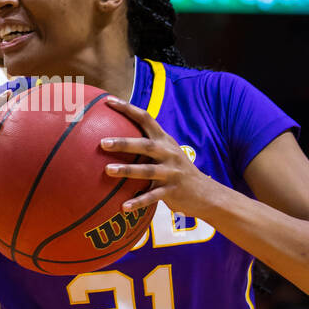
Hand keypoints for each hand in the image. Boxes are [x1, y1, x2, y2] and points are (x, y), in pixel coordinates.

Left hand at [100, 97, 218, 217]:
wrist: (205, 193)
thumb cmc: (176, 171)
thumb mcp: (167, 153)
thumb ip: (146, 144)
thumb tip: (116, 136)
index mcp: (164, 140)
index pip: (146, 118)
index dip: (128, 109)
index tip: (108, 101)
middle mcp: (168, 153)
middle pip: (145, 145)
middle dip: (124, 143)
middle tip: (102, 142)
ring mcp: (171, 172)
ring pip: (147, 170)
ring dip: (127, 170)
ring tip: (108, 170)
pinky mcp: (172, 191)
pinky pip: (152, 197)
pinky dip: (138, 202)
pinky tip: (123, 207)